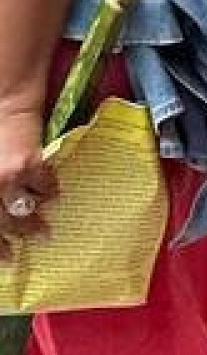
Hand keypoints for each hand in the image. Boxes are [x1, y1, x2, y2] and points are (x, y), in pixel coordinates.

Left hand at [0, 100, 58, 250]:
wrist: (1, 98)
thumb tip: (4, 203)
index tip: (3, 255)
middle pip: (0, 225)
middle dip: (7, 242)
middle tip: (13, 257)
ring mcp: (6, 179)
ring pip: (22, 212)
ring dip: (33, 226)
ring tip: (44, 233)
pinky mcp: (29, 166)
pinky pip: (45, 188)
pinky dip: (50, 192)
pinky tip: (53, 194)